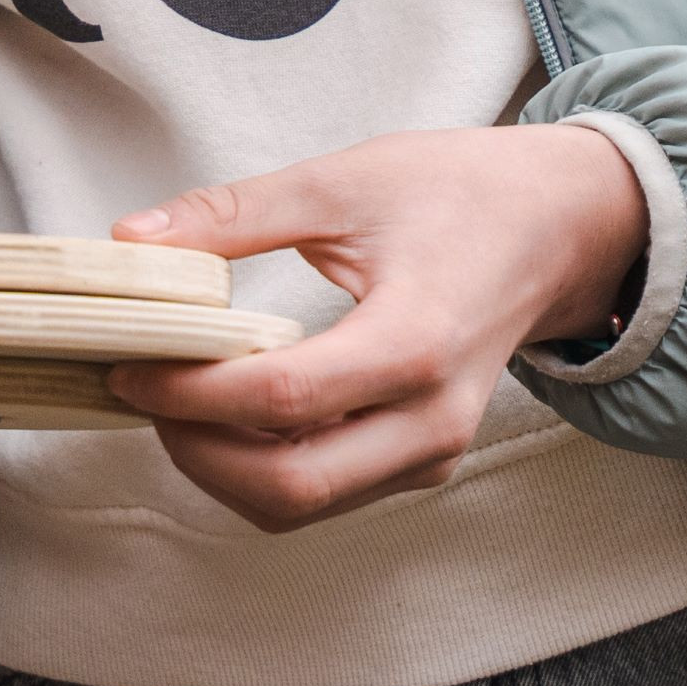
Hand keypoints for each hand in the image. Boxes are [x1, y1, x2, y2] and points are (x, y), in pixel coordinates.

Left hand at [102, 122, 643, 533]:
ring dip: (222, 468)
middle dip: (195, 449)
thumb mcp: (345, 181)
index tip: (128, 363)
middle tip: (141, 391)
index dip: (189, 392)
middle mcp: (433, 419)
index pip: (282, 398)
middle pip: (288, 486)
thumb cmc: (461, 192)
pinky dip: (261, 467)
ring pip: (301, 504)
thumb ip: (236, 213)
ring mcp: (433, 452)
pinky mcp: (424, 462)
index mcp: (418, 342)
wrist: (558, 226)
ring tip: (174, 399)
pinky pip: (325, 492)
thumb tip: (131, 240)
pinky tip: (226, 410)